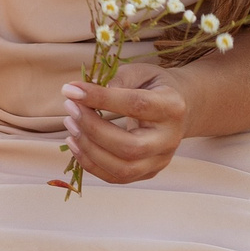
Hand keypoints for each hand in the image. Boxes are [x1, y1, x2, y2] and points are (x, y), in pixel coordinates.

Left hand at [62, 73, 188, 184]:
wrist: (179, 109)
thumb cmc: (154, 86)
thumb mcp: (140, 72)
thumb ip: (117, 79)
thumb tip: (85, 94)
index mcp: (172, 107)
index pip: (135, 105)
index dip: (100, 98)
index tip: (71, 90)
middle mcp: (169, 139)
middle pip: (129, 146)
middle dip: (92, 128)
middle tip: (70, 108)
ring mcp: (160, 160)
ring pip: (122, 168)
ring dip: (88, 149)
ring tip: (70, 124)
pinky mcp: (149, 173)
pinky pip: (116, 178)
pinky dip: (90, 163)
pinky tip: (76, 143)